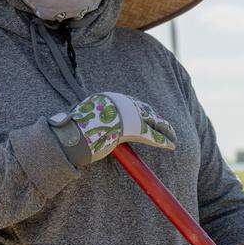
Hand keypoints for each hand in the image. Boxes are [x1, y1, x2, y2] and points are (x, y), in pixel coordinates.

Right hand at [49, 92, 175, 165]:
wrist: (70, 137)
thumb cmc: (72, 132)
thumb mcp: (83, 119)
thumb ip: (93, 119)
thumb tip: (93, 125)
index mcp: (109, 98)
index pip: (132, 104)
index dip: (143, 112)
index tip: (149, 118)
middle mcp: (121, 103)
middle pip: (145, 110)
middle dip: (156, 119)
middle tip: (165, 127)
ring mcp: (128, 115)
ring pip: (153, 121)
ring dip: (165, 130)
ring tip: (173, 137)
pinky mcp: (132, 130)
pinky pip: (152, 136)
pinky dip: (164, 141)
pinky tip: (171, 146)